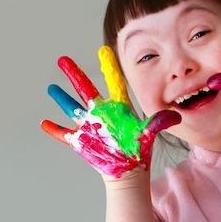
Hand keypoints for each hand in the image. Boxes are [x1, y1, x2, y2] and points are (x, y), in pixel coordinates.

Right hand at [41, 46, 180, 177]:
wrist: (128, 171)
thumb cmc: (139, 151)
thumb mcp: (148, 134)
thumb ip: (158, 123)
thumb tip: (175, 116)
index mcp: (118, 108)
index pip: (113, 82)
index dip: (109, 67)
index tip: (104, 50)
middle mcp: (102, 113)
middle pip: (85, 89)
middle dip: (74, 74)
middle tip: (62, 59)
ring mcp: (90, 126)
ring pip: (72, 107)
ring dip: (61, 98)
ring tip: (51, 87)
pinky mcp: (82, 141)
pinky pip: (65, 134)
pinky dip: (55, 130)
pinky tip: (44, 123)